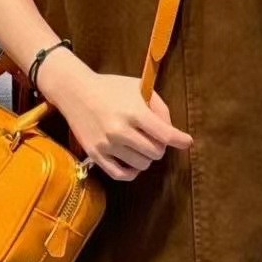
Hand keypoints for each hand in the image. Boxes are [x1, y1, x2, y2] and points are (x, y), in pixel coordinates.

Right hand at [54, 70, 192, 180]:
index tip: (186, 142)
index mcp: (134, 113)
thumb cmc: (110, 87)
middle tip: (155, 138)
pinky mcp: (95, 154)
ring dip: (146, 157)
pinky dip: (132, 172)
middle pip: (156, 152)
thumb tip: (171, 131)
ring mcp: (107, 145)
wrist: (75, 91)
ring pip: (141, 164)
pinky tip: (133, 162)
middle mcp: (121, 131)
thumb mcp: (138, 88)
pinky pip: (121, 174)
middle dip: (160, 146)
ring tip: (141, 146)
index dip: (180, 140)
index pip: (165, 135)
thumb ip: (159, 107)